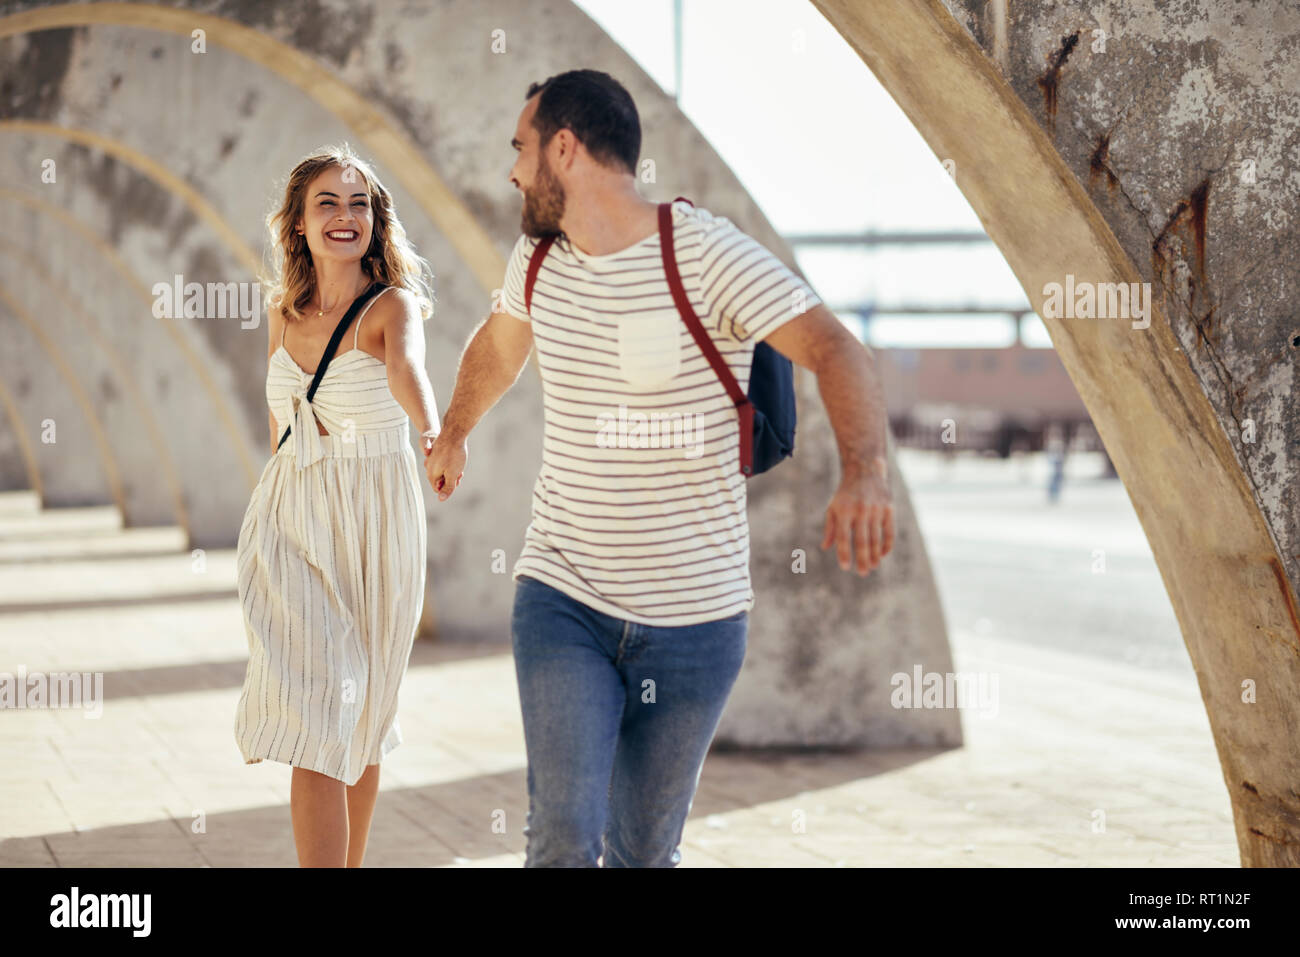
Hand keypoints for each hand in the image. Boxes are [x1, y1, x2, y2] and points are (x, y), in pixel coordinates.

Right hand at [425, 431, 465, 500]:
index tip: (456, 480)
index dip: (448, 488)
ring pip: (442, 471)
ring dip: (451, 471)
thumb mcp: (453, 475)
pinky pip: (443, 463)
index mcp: (431, 474)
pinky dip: (450, 463)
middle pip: (440, 480)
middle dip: (450, 479)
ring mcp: (432, 459)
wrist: (453, 432)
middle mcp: (429, 467)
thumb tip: (441, 499)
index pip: (438, 489)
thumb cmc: (454, 455)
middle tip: (459, 473)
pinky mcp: (436, 453)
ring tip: (459, 465)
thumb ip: (447, 488)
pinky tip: (457, 458)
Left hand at [820, 459, 893, 574]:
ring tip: (872, 567)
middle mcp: (860, 511)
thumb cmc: (846, 494)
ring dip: (874, 555)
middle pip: (862, 540)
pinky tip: (882, 555)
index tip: (845, 567)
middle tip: (862, 573)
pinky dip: (886, 545)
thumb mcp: (833, 507)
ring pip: (876, 538)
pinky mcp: (888, 509)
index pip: (843, 537)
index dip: (844, 553)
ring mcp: (876, 510)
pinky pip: (889, 531)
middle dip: (862, 559)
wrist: (865, 471)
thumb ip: (831, 528)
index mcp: (844, 511)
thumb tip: (825, 547)